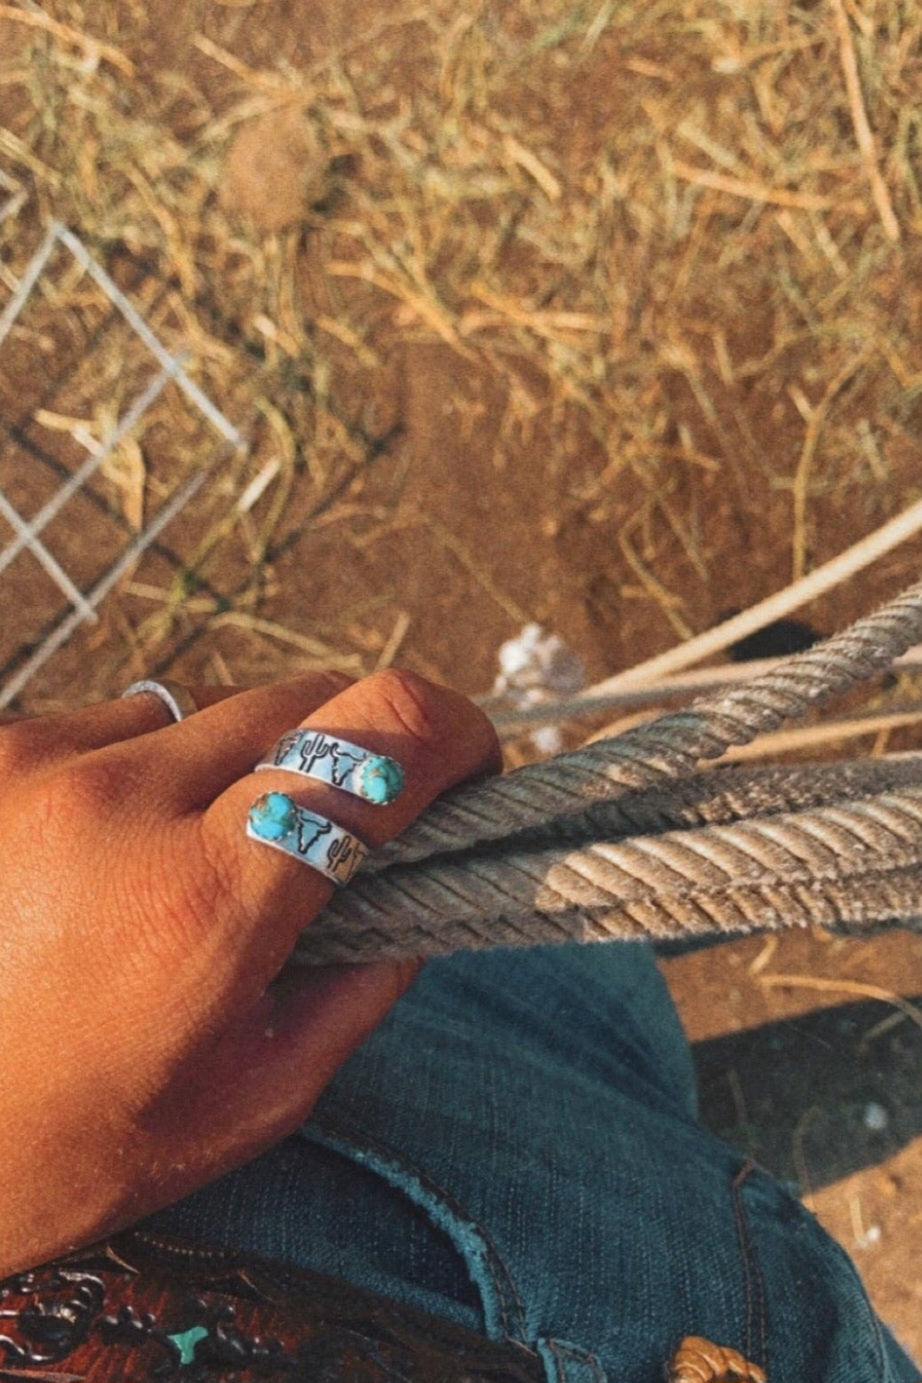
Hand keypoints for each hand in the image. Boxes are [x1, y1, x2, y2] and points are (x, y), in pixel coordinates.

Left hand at [0, 670, 498, 1275]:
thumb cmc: (68, 1147)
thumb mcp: (252, 1096)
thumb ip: (360, 982)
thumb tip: (418, 885)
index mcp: (200, 902)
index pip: (371, 738)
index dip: (449, 731)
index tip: (468, 765)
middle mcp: (115, 802)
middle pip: (304, 703)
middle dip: (351, 755)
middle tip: (339, 833)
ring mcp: (36, 761)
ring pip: (212, 713)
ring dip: (239, 770)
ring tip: (190, 866)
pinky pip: (123, 725)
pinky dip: (150, 774)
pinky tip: (111, 858)